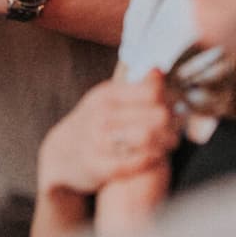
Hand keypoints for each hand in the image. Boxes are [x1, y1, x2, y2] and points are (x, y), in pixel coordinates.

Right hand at [37, 69, 177, 198]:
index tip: (174, 107)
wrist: (62, 153)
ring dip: (166, 142)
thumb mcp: (108, 99)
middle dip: (173, 123)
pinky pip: (139, 161)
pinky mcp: (99, 166)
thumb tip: (159, 70)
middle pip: (157, 115)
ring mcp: (98, 141)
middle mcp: (101, 115)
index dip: (170, 99)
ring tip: (168, 142)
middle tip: (175, 128)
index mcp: (106, 95)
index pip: (152, 91)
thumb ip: (136, 87)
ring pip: (149, 137)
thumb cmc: (94, 123)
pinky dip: (152, 158)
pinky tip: (154, 155)